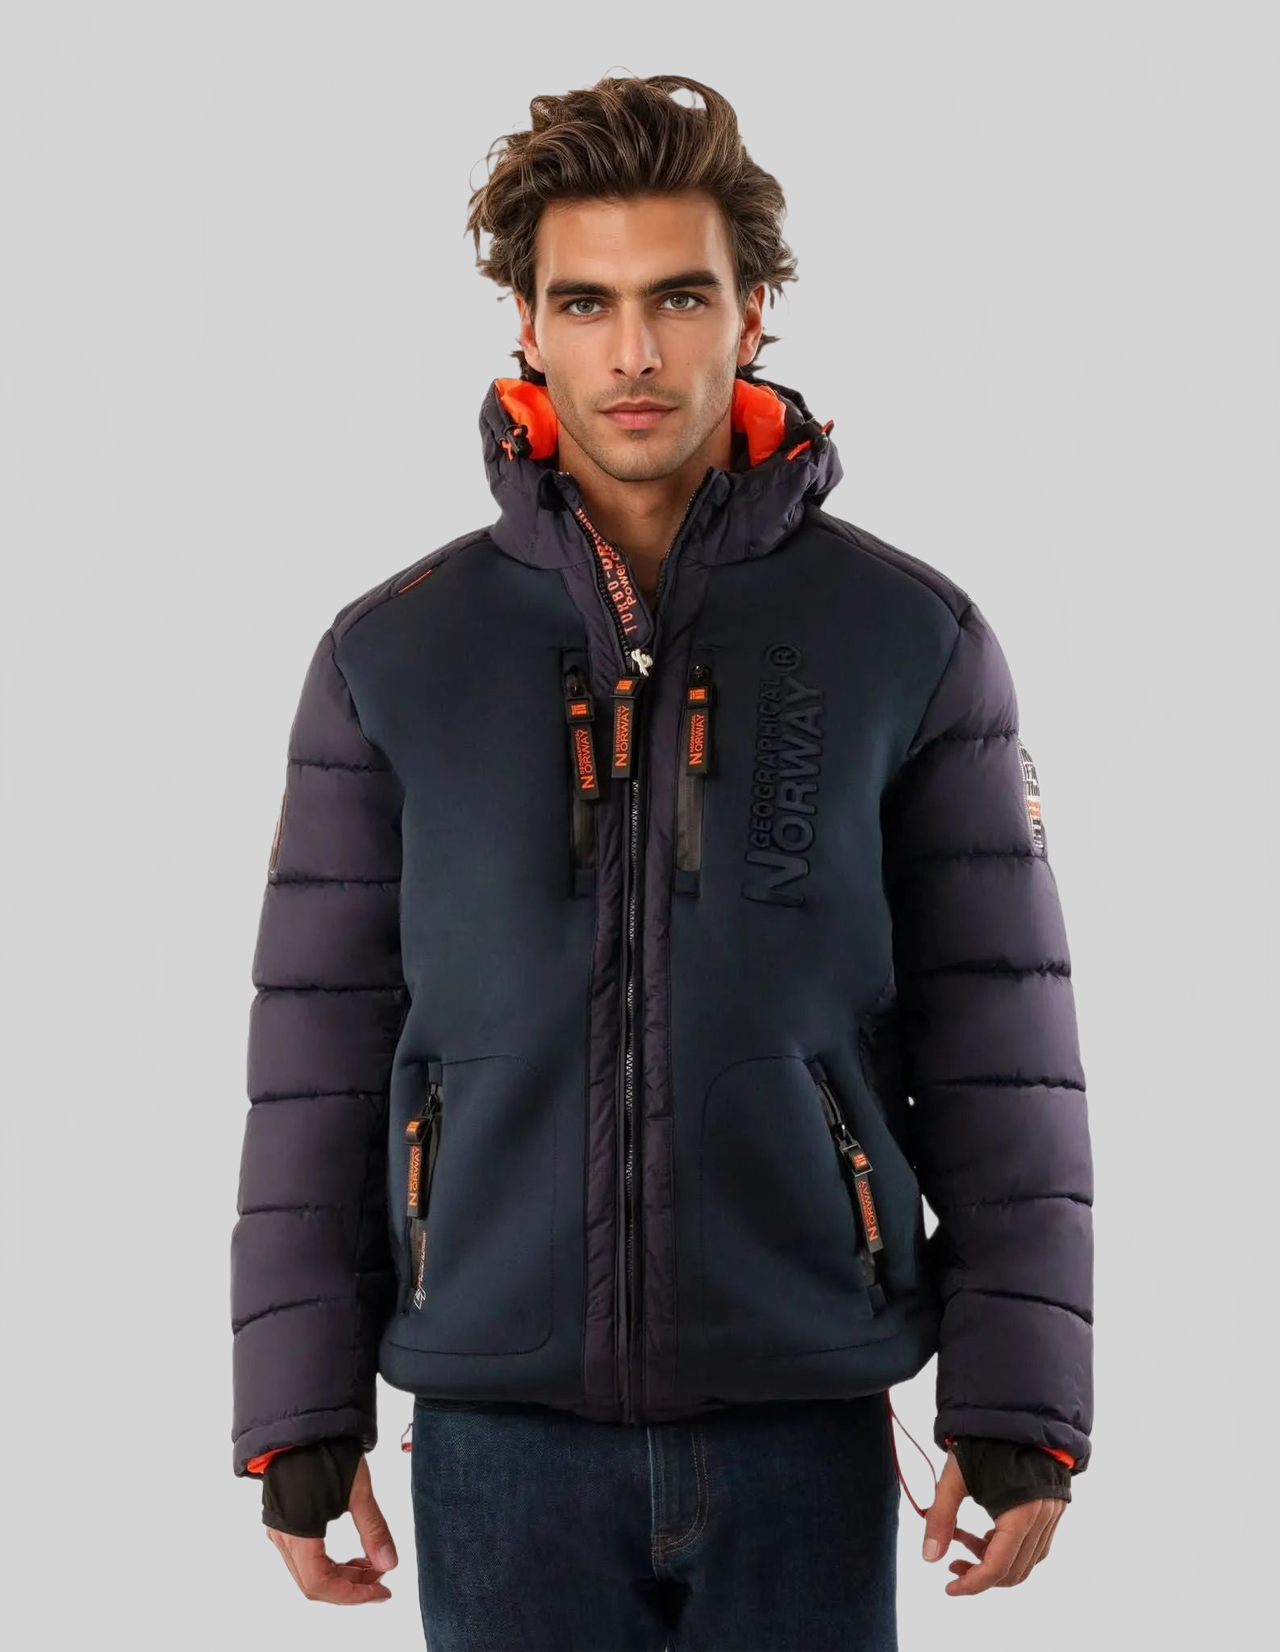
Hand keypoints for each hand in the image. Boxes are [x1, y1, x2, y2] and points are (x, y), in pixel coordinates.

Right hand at [266, 1455, 398, 1603]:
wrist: (302, 1424)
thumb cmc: (327, 1451)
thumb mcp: (358, 1490)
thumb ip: (374, 1529)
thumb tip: (390, 1564)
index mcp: (297, 1533)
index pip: (320, 1584)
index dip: (352, 1594)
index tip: (381, 1591)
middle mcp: (282, 1538)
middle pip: (314, 1583)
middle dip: (350, 1586)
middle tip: (382, 1578)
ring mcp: (280, 1531)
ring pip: (310, 1572)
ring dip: (342, 1575)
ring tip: (372, 1564)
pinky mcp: (284, 1522)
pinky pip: (306, 1558)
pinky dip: (331, 1562)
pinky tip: (353, 1554)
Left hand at [922, 1450, 1064, 1594]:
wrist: (1018, 1411)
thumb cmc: (986, 1440)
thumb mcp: (955, 1476)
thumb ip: (941, 1516)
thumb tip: (929, 1557)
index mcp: (1021, 1515)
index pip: (997, 1568)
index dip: (972, 1584)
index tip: (948, 1587)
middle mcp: (1042, 1520)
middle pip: (1014, 1571)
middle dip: (981, 1575)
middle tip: (952, 1563)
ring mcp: (1051, 1515)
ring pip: (1025, 1560)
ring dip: (993, 1560)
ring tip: (962, 1541)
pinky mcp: (1052, 1508)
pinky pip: (1033, 1544)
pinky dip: (1007, 1547)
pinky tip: (984, 1532)